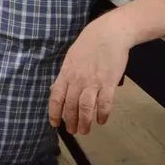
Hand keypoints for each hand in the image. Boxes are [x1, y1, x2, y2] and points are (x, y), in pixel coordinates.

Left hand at [50, 16, 128, 134]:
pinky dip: (102, 114)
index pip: (56, 97)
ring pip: (85, 107)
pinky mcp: (109, 83)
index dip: (54, 112)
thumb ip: (65, 76)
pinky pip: (104, 103)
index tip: (55, 123)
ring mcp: (93, 82)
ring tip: (85, 131)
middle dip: (70, 121)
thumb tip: (57, 90)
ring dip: (85, 122)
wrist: (108, 34)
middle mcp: (77, 79)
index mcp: (66, 73)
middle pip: (70, 105)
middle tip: (73, 131)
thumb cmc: (88, 45)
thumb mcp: (70, 59)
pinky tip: (101, 120)